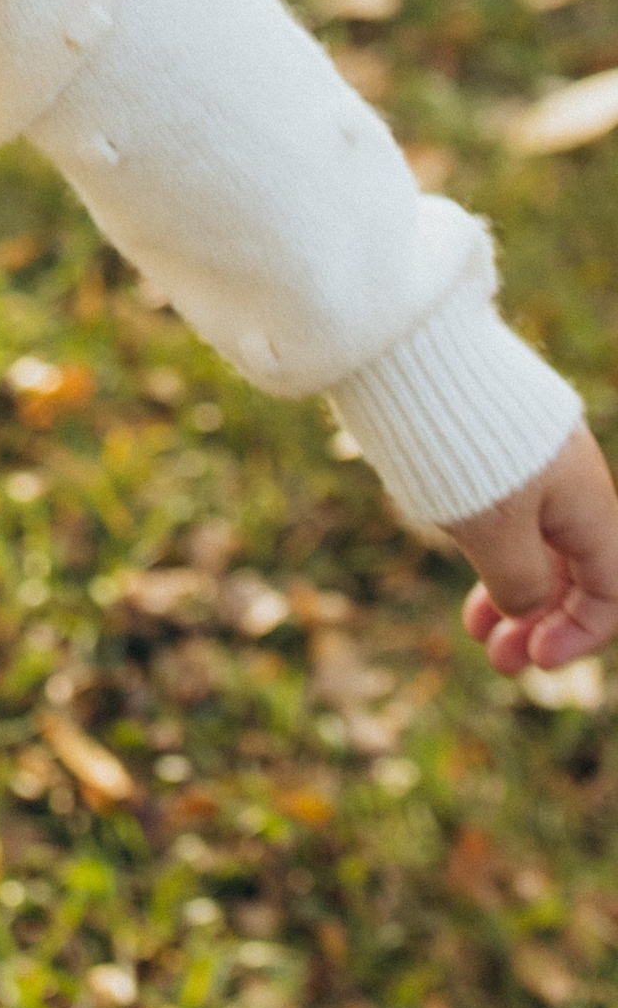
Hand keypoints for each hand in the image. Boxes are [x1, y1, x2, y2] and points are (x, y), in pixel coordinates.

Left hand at [449, 423, 617, 677]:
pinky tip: (466, 569)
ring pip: (538, 543)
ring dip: (513, 592)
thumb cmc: (458, 441)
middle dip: (541, 622)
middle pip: (574, 570)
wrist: (409, 346)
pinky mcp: (492, 444)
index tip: (536, 661)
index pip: (610, 589)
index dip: (581, 634)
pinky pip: (510, 511)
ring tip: (474, 631)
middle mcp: (570, 480)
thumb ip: (521, 582)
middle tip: (497, 660)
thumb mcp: (492, 530)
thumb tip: (526, 610)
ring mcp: (531, 460)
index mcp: (588, 501)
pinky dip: (493, 551)